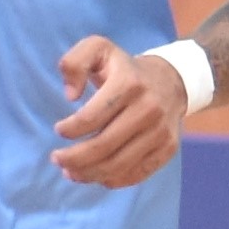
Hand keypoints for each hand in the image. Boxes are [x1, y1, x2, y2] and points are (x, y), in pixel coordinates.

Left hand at [49, 36, 190, 188]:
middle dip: (74, 157)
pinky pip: (139, 172)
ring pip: (120, 163)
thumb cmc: (124, 68)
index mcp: (129, 84)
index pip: (92, 117)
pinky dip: (114, 180)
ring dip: (90, 173)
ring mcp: (161, 132)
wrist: (171, 81)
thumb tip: (71, 95)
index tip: (59, 130)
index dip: (70, 129)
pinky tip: (96, 176)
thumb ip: (74, 62)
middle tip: (57, 159)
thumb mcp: (98, 48)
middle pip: (105, 145)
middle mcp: (149, 109)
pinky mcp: (168, 148)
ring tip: (71, 172)